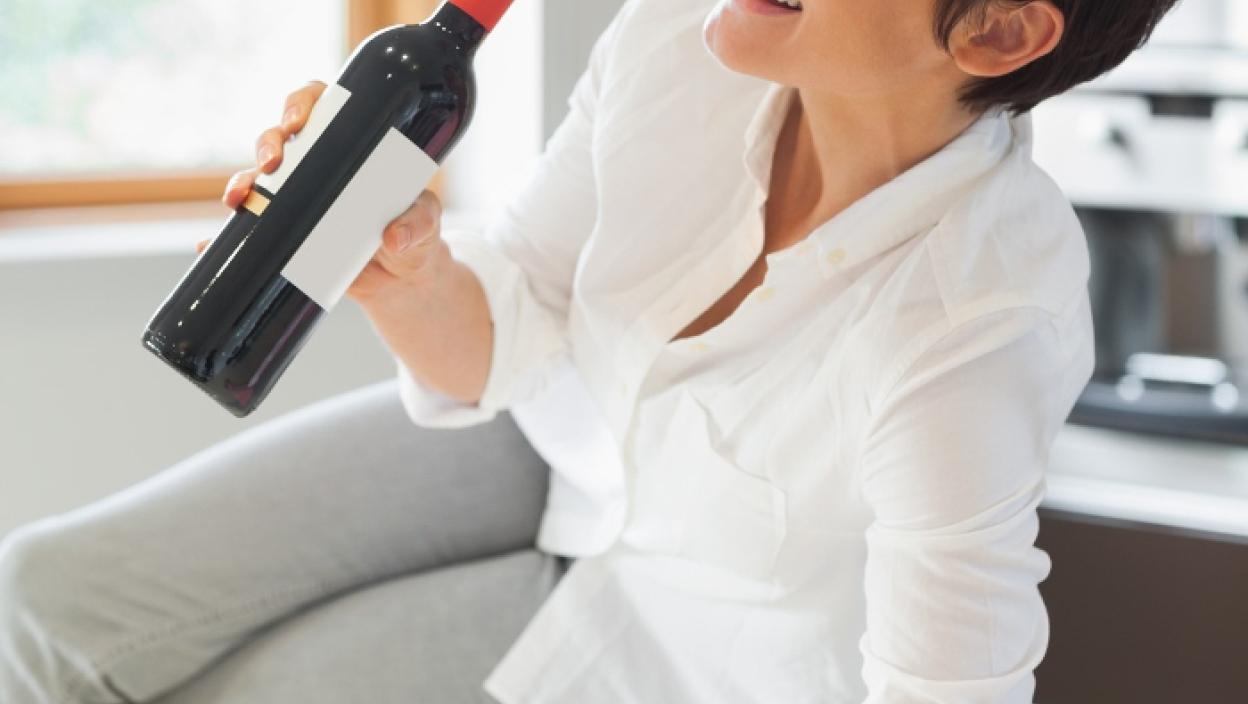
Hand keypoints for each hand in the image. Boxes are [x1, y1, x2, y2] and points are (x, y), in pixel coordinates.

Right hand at [198, 80, 450, 305]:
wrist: (402, 283)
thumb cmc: (416, 238)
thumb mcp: (425, 228)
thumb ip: (419, 226)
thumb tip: (395, 237)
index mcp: (351, 145)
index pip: (320, 106)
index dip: (301, 103)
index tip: (297, 121)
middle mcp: (317, 165)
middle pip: (280, 137)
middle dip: (268, 142)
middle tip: (273, 161)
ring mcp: (296, 199)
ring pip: (257, 178)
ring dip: (242, 182)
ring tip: (239, 199)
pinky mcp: (286, 233)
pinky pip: (249, 231)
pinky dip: (224, 238)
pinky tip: (209, 245)